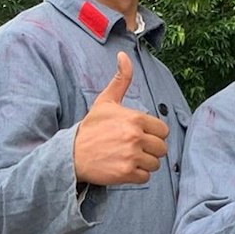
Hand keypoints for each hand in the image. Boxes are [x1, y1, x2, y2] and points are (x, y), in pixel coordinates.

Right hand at [72, 52, 169, 186]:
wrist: (72, 153)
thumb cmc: (91, 128)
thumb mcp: (105, 101)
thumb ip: (121, 80)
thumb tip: (123, 55)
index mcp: (135, 119)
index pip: (163, 130)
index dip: (153, 134)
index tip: (140, 136)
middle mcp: (135, 137)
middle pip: (161, 148)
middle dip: (151, 150)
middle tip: (134, 149)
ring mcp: (131, 156)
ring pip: (155, 164)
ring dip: (145, 163)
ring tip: (129, 158)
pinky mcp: (126, 173)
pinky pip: (145, 177)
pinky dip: (137, 176)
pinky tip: (124, 168)